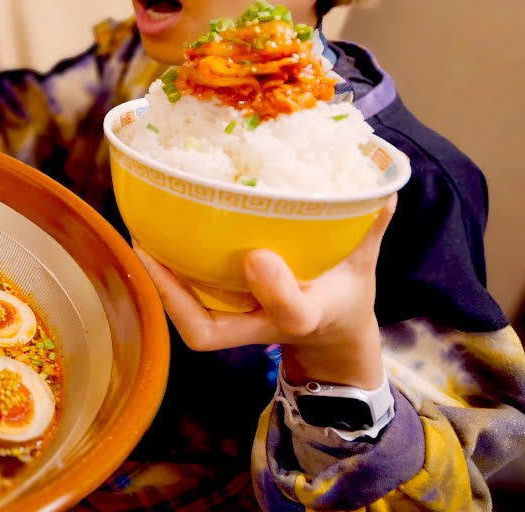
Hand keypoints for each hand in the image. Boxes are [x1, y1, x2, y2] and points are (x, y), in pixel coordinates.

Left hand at [136, 196, 396, 388]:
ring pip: (188, 321)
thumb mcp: (362, 266)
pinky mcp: (220, 319)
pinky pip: (186, 306)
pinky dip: (166, 277)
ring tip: (141, 236)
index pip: (291, 312)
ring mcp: (237, 328)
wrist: (331, 333)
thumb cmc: (341, 295)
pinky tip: (151, 237)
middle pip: (209, 332)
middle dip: (177, 297)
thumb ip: (369, 230)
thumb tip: (383, 192)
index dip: (275, 289)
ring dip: (161, 284)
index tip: (259, 257)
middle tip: (150, 248)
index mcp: (306, 316)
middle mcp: (262, 327)